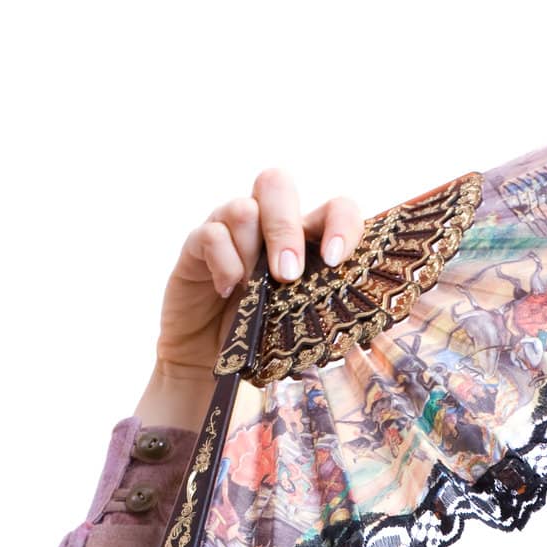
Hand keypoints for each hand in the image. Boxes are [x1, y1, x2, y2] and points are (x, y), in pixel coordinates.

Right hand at [153, 168, 365, 382]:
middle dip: (283, 228)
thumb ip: (323, 303)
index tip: (335, 260)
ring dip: (251, 250)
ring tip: (250, 290)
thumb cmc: (263, 341)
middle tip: (287, 274)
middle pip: (276, 184)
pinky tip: (228, 290)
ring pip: (243, 209)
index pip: (333, 208)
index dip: (341, 223)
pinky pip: (211, 235)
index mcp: (305, 239)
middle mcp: (266, 225)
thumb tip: (348, 305)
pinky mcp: (198, 246)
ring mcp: (230, 231)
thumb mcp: (302, 323)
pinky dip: (224, 263)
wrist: (212, 361)